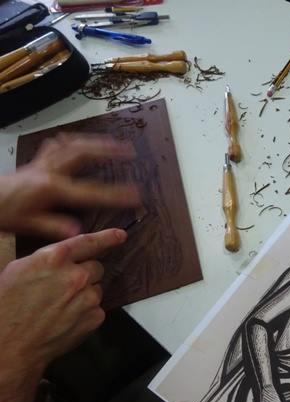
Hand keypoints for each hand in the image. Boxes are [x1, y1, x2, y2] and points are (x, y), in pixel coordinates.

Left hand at [0, 133, 139, 238]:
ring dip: (95, 142)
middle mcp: (50, 170)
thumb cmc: (4, 214)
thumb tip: (78, 233)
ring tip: (113, 142)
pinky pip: (55, 146)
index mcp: (51, 188)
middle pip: (84, 153)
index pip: (91, 192)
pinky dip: (69, 141)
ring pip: (72, 144)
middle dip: (109, 151)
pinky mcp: (36, 162)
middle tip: (130, 151)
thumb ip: (54, 227)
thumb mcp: (28, 225)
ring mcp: (43, 163)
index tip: (136, 194)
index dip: (116, 194)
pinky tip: (76, 140)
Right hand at [0, 229, 126, 378]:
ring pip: (97, 288)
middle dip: (84, 274)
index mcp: (54, 259)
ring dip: (85, 294)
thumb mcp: (20, 270)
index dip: (108, 237)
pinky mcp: (94, 317)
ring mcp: (88, 297)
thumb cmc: (7, 307)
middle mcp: (75, 276)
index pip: (89, 242)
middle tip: (64, 288)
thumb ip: (49, 258)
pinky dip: (86, 312)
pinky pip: (97, 308)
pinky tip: (66, 318)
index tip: (120, 235)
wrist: (9, 345)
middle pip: (96, 267)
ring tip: (60, 306)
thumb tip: (67, 256)